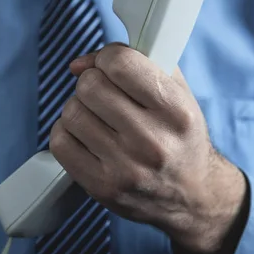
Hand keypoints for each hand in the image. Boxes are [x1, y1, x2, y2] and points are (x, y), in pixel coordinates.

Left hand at [49, 43, 248, 253]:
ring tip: (98, 118)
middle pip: (90, 86)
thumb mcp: (178, 91)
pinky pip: (60, 143)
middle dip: (93, 83)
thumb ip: (136, 61)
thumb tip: (79, 65)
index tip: (112, 67)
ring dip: (80, 109)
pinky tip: (86, 136)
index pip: (121, 63)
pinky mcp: (102, 187)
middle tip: (105, 95)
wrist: (193, 195)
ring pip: (71, 113)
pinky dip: (67, 133)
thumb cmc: (180, 136)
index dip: (109, 58)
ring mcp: (125, 168)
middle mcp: (152, 142)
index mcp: (177, 112)